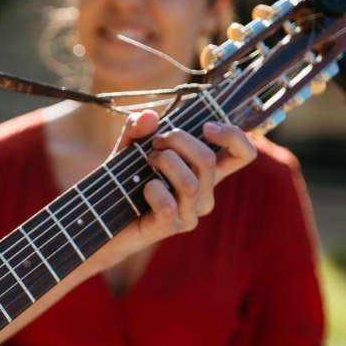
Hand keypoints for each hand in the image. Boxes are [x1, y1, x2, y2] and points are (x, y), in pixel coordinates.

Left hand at [114, 110, 255, 250]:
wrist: (102, 217)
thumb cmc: (124, 179)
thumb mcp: (128, 146)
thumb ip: (137, 128)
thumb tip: (149, 117)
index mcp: (205, 173)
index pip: (243, 155)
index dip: (234, 136)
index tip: (206, 126)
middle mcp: (203, 194)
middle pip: (208, 160)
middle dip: (179, 140)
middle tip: (156, 141)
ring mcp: (188, 214)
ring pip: (190, 183)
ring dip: (165, 162)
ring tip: (147, 159)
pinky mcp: (169, 228)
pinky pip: (168, 205)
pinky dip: (153, 190)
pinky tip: (144, 187)